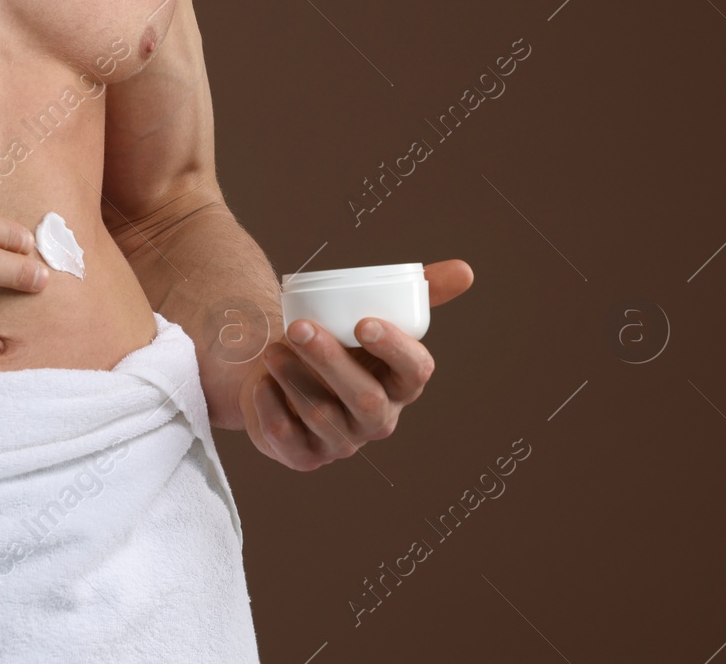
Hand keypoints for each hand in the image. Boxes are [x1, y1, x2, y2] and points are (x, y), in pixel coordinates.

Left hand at [237, 259, 472, 471]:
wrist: (282, 370)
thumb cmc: (335, 342)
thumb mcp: (372, 315)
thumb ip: (417, 293)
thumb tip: (464, 270)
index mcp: (401, 385)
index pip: (415, 372)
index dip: (394, 349)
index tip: (363, 322)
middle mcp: (377, 419)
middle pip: (366, 399)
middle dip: (331, 361)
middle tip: (298, 327)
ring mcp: (342, 442)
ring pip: (322, 415)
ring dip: (294, 378)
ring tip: (272, 348)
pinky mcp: (304, 456)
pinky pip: (288, 439)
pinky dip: (270, 407)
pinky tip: (261, 383)